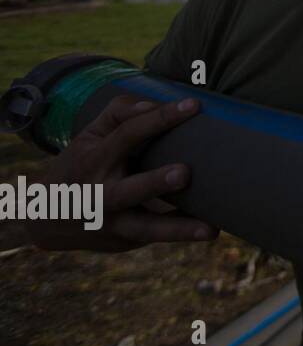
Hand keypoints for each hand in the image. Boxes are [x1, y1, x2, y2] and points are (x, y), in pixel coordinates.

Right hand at [24, 94, 218, 251]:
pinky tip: (211, 229)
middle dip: (154, 183)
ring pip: (144, 228)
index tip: (193, 105)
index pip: (127, 134)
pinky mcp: (125, 240)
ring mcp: (113, 222)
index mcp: (94, 160)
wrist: (48, 218)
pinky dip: (182, 234)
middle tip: (184, 173)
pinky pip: (157, 236)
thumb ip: (120, 113)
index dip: (159, 118)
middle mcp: (100, 194)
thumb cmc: (83, 164)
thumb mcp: (89, 136)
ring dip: (177, 228)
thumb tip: (154, 105)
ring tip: (210, 230)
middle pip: (127, 191)